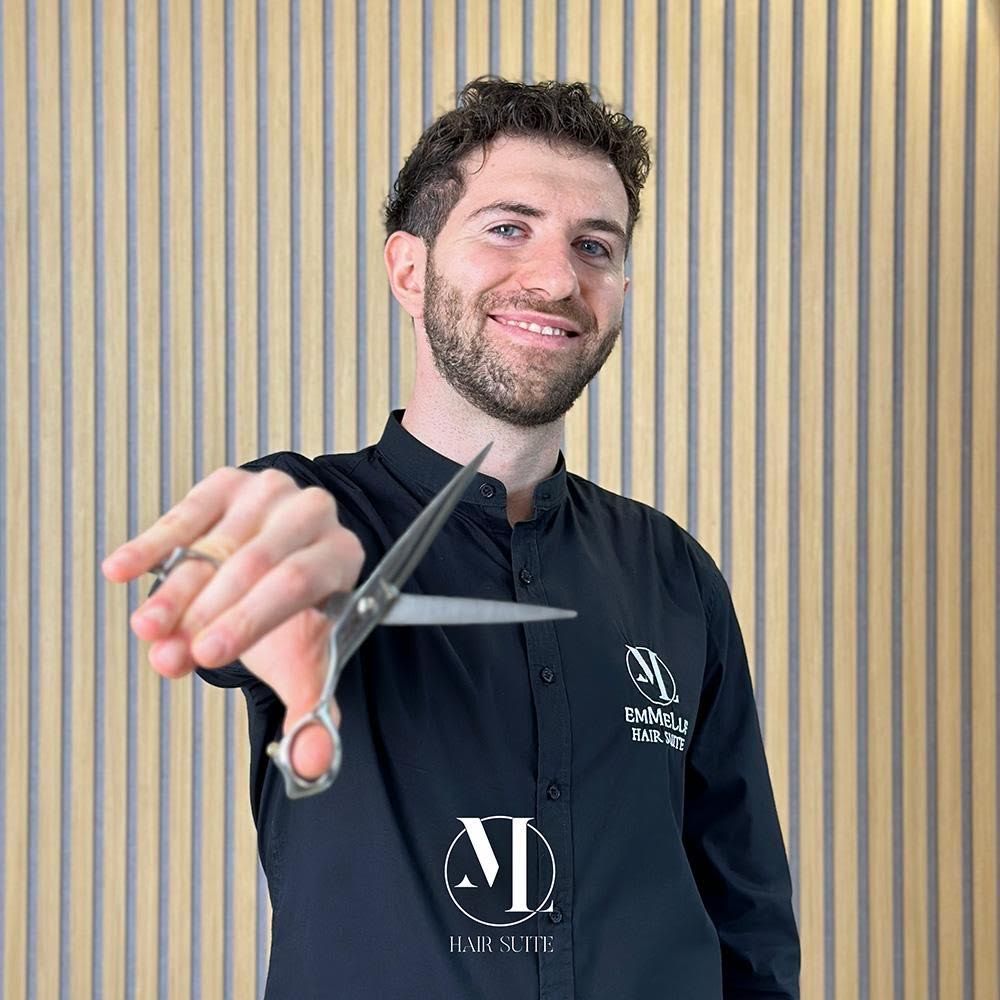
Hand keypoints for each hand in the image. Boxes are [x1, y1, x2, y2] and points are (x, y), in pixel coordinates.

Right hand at [101, 466, 365, 779]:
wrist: (273, 571)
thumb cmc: (290, 621)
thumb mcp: (305, 662)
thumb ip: (312, 710)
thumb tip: (312, 766)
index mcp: (340, 555)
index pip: (297, 581)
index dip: (249, 619)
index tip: (206, 654)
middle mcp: (310, 514)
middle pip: (254, 561)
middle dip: (205, 612)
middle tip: (166, 653)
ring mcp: (268, 493)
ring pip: (213, 544)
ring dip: (173, 591)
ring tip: (147, 632)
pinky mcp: (227, 484)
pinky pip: (186, 513)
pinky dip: (152, 546)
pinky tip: (122, 571)